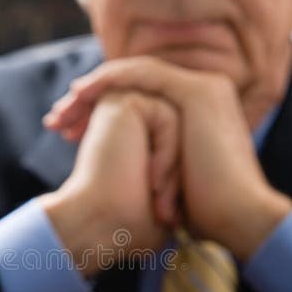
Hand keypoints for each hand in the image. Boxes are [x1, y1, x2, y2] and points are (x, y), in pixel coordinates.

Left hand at [45, 57, 291, 258]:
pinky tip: (81, 93)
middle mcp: (204, 95)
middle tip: (55, 120)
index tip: (68, 134)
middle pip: (134, 85)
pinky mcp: (197, 91)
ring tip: (62, 110)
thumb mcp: (170, 184)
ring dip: (93, 88)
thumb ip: (154, 168)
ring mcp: (203, 88)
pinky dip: (109, 80)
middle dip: (90, 100)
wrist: (235, 218)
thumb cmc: (204, 214)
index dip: (100, 113)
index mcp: (198, 115)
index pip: (141, 101)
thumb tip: (131, 180)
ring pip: (134, 75)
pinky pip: (142, 73)